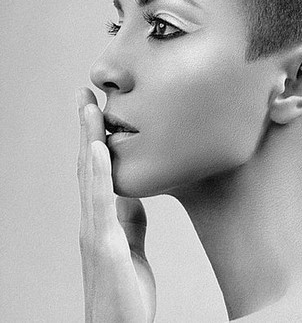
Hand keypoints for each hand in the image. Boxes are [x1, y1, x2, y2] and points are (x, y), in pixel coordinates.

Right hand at [76, 87, 155, 321]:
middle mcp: (93, 220)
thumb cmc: (125, 293)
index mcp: (102, 219)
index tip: (96, 109)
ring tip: (89, 107)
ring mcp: (95, 232)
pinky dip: (98, 173)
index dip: (94, 139)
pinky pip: (101, 203)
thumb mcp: (130, 248)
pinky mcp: (104, 246)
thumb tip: (130, 196)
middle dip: (86, 129)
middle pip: (87, 166)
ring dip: (88, 140)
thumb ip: (129, 222)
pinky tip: (100, 148)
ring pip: (89, 177)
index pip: (96, 171)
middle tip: (85, 94)